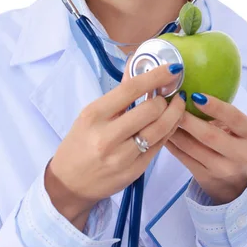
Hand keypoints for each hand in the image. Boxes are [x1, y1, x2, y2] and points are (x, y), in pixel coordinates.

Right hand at [45, 58, 185, 226]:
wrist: (69, 183)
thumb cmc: (80, 142)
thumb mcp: (91, 114)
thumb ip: (119, 91)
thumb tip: (136, 63)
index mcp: (94, 115)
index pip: (131, 89)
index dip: (156, 76)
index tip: (172, 68)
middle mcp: (107, 136)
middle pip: (150, 109)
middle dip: (165, 98)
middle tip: (170, 93)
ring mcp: (122, 157)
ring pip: (160, 129)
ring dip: (174, 113)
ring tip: (177, 104)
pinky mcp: (134, 171)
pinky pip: (159, 146)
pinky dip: (169, 130)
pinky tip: (171, 122)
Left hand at [165, 94, 246, 204]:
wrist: (240, 181)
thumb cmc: (237, 142)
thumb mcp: (241, 128)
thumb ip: (224, 113)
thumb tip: (192, 89)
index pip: (234, 117)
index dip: (215, 106)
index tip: (195, 95)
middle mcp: (240, 154)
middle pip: (209, 135)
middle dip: (187, 119)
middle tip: (171, 104)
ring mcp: (222, 169)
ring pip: (191, 148)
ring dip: (173, 129)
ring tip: (161, 114)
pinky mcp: (205, 177)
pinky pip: (182, 157)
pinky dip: (170, 142)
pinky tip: (162, 129)